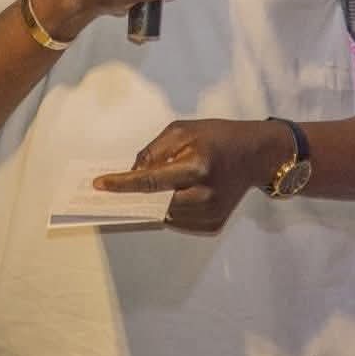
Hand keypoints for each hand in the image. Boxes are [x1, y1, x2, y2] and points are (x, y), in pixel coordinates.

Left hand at [93, 118, 290, 233]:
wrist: (255, 155)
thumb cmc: (217, 137)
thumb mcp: (183, 130)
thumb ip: (154, 151)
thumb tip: (131, 173)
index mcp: (197, 166)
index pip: (151, 181)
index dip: (123, 184)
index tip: (99, 185)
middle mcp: (205, 195)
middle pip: (155, 203)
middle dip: (133, 197)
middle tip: (109, 192)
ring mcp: (211, 215)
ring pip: (165, 216)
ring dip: (151, 205)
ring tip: (142, 192)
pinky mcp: (214, 225)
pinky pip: (179, 222)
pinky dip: (168, 211)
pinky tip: (169, 197)